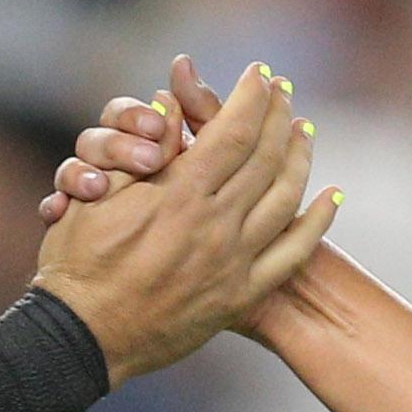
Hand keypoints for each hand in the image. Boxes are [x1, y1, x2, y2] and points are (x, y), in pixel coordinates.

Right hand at [31, 60, 336, 382]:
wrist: (84, 337)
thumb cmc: (79, 262)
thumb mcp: (98, 196)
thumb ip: (143, 150)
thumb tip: (172, 106)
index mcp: (180, 195)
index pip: (234, 131)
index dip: (252, 96)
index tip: (260, 74)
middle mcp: (216, 225)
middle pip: (267, 158)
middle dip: (279, 116)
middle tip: (284, 91)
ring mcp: (233, 262)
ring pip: (286, 198)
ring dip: (301, 157)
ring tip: (305, 129)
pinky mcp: (240, 295)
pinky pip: (293, 254)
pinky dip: (318, 222)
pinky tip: (332, 196)